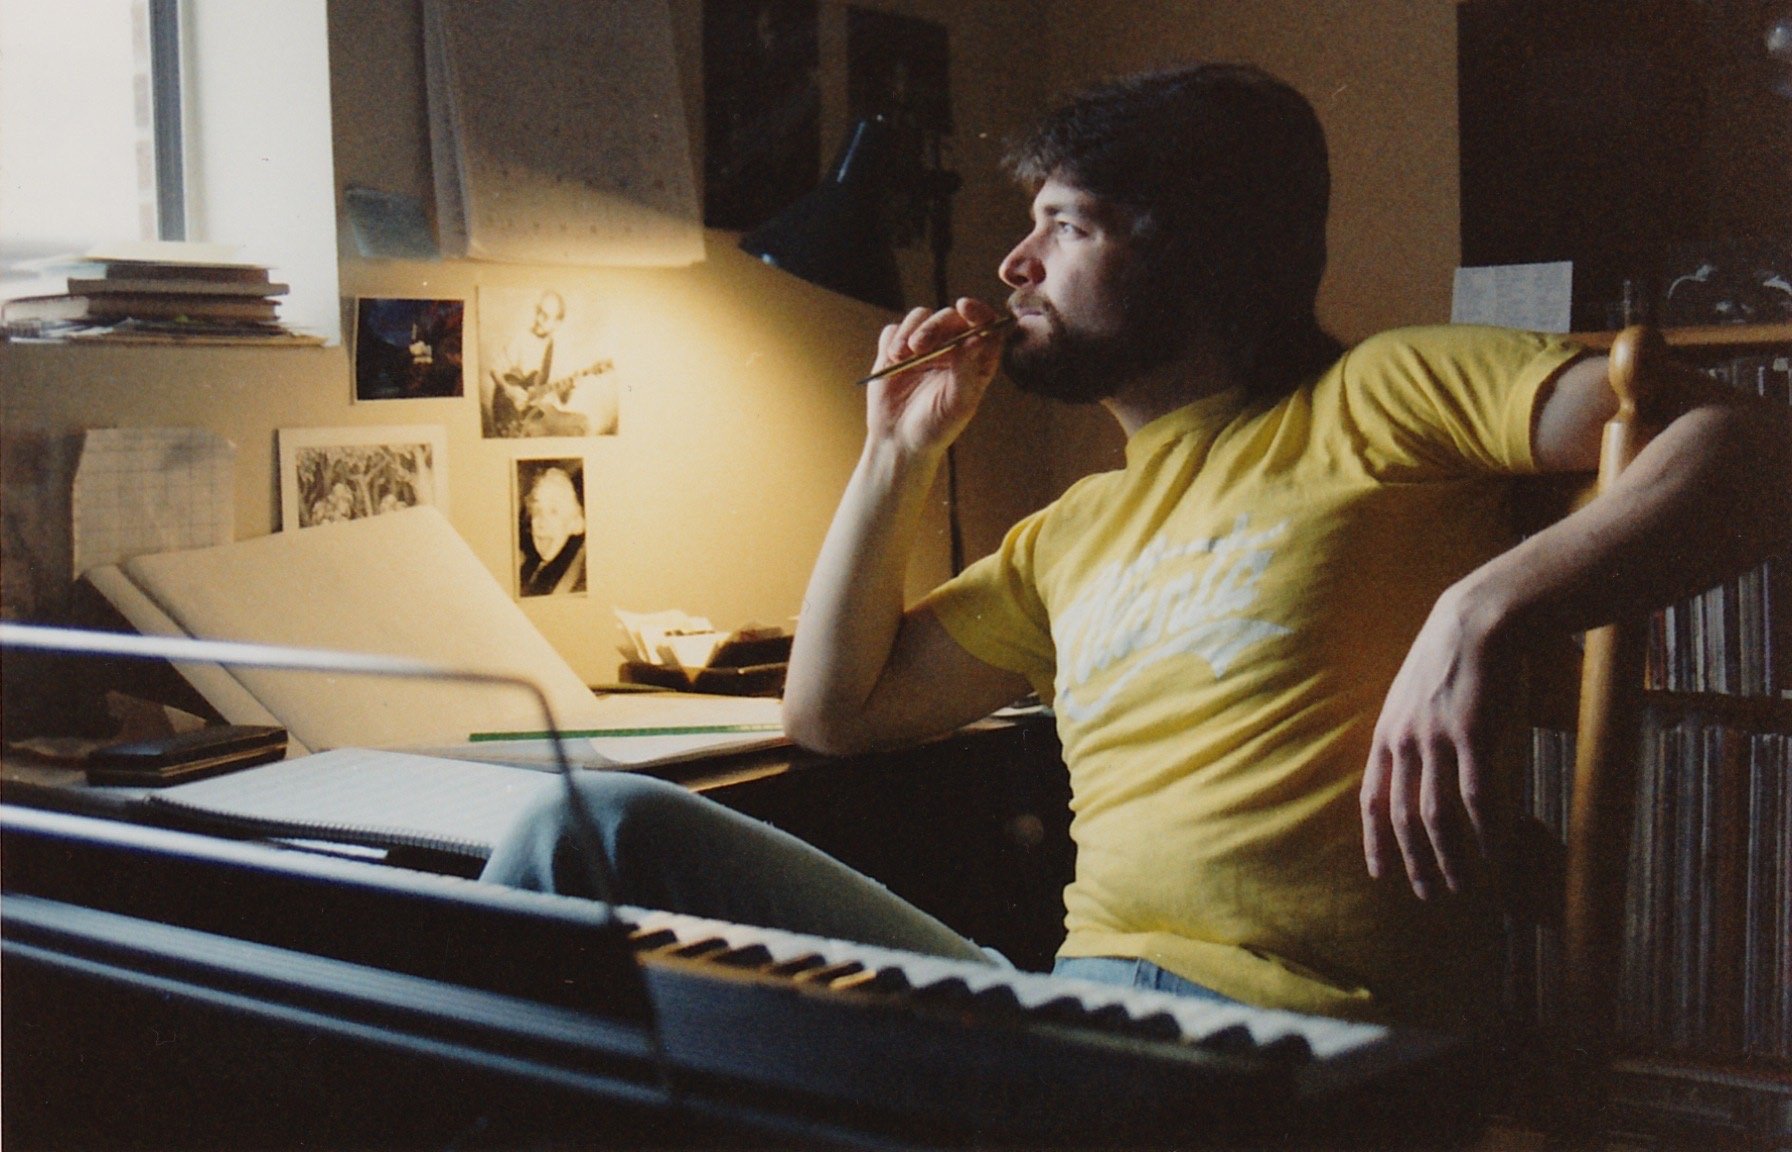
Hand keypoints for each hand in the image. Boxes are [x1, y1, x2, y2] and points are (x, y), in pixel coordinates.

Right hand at [867, 299, 1006, 455]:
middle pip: (949, 317)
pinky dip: (892, 339)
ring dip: (909, 331)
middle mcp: (952, 348)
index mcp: (976, 359)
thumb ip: (967, 370)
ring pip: (920, 316)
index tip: (964, 307)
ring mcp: (923, 346)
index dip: (978, 311)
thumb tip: (978, 337)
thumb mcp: (957, 404)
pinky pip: (894, 330)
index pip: (985, 325)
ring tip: (899, 357)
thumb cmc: (936, 428)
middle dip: (933, 326)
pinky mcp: (896, 350)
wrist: (898, 442)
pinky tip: (890, 360)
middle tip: (918, 347)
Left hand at [1360, 585, 1517, 899]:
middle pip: (1403, 818)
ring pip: (1437, 816)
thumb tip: (1412, 771)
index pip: (1372, 800)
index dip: (1375, 841)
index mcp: (1386, 734)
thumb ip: (1408, 733)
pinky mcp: (1473, 736)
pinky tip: (1494, 855)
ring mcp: (1437, 739)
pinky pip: (1476, 798)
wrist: (1479, 621)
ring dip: (1450, 858)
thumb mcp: (1411, 696)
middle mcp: (1404, 741)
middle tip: (1428, 894)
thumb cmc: (1450, 659)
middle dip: (1414, 862)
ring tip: (1463, 886)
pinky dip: (1485, 833)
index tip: (1381, 874)